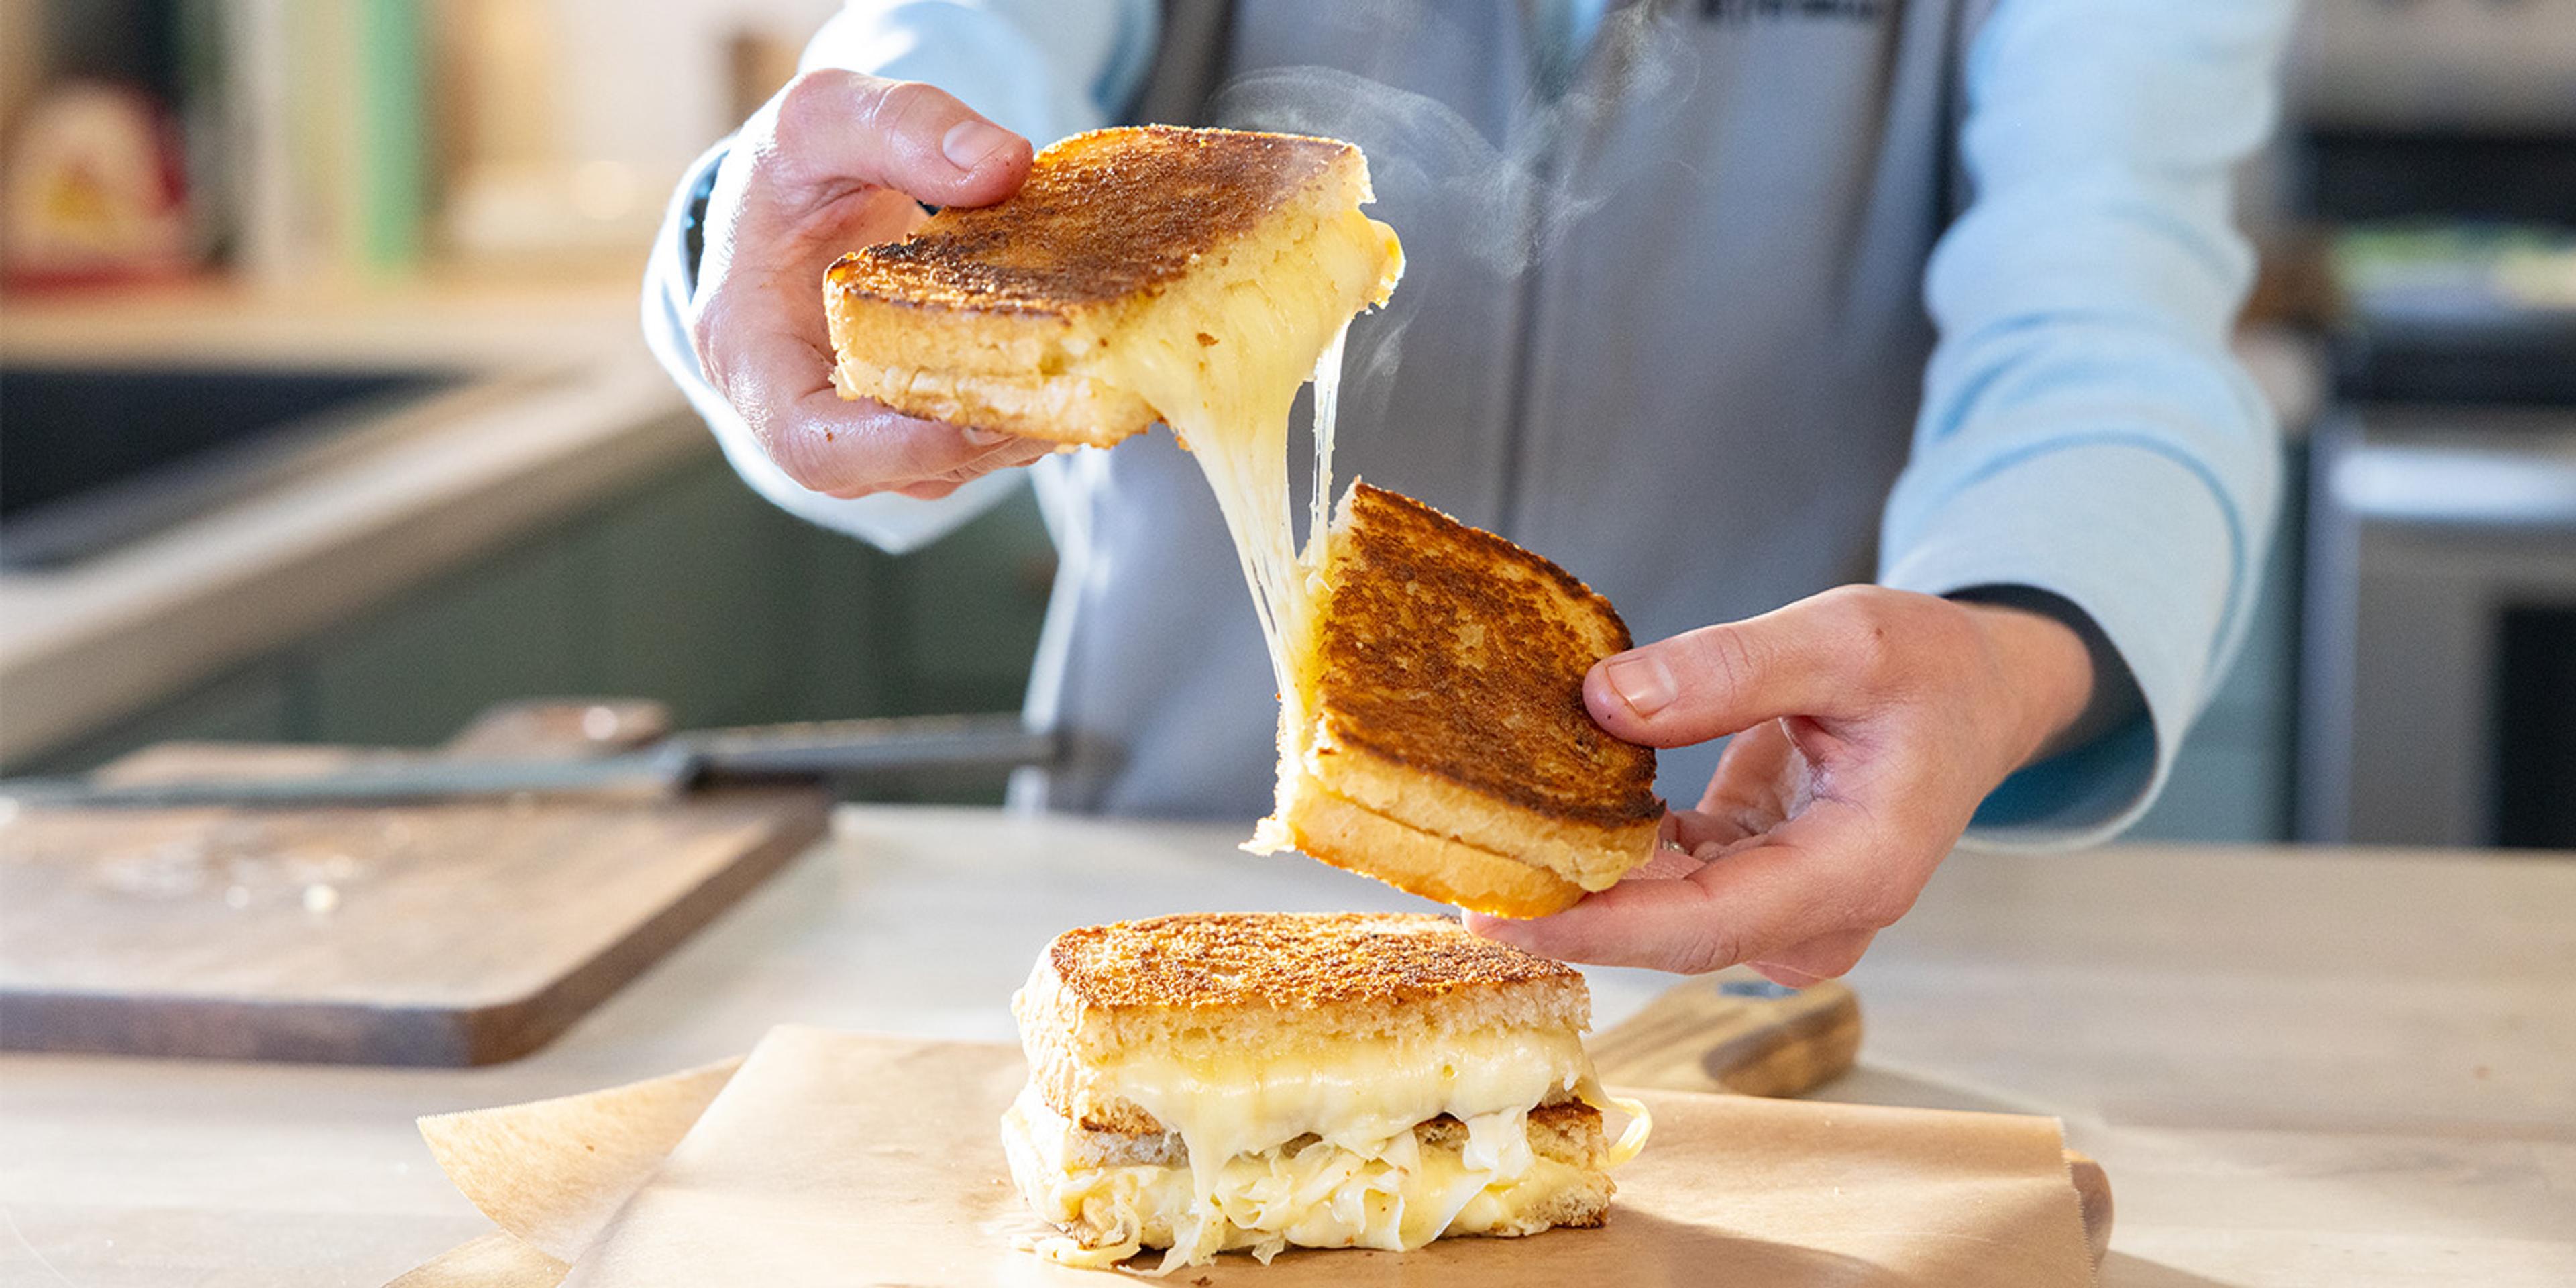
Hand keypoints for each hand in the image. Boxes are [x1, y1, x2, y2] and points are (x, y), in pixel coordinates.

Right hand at [689, 71, 1052, 500]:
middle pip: (884, 470)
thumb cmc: (791, 163)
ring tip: (1080, 388)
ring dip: (1009, 440)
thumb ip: (905, 127)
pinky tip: (1071, 377)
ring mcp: (849, 425)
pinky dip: (1013, 421)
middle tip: (1060, 400)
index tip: (983, 420)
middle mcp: (794, 407)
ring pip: (933, 468)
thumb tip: (1005, 165)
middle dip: (976, 445)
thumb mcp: (827, 114)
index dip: (896, 449)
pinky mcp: (897, 420)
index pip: (810, 442)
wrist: (793, 192)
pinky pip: (955, 445)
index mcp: (749, 350)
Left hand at [1468, 585, 2095, 983]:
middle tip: (1440, 872)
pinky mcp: (1751, 889)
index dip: (1593, 924)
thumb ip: (1730, 669)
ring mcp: (1783, 914)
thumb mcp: (1845, 638)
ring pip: (1654, 913)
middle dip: (1555, 908)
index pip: (1704, 921)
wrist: (1976, 697)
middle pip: (1664, 932)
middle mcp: (1819, 917)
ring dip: (1565, 878)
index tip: (1494, 912)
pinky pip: (1662, 882)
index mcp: (1859, 870)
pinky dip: (1600, 850)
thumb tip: (1603, 701)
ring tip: (1462, 836)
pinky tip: (1530, 811)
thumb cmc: (1929, 667)